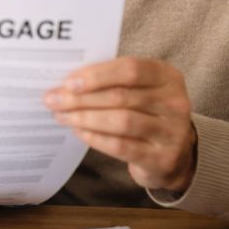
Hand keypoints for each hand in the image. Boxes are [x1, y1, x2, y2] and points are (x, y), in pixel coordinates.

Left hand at [44, 57, 196, 192]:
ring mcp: (172, 132)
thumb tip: (66, 84)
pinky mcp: (162, 158)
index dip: (97, 75)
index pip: (131, 69)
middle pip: (121, 96)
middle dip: (81, 98)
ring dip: (85, 118)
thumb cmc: (146, 111)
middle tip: (53, 100)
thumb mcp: (138, 89)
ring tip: (61, 116)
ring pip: (121, 121)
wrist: (175, 153)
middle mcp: (175, 103)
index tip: (68, 82)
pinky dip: (96, 138)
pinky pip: (121, 146)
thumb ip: (110, 81)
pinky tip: (79, 131)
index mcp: (167, 77)